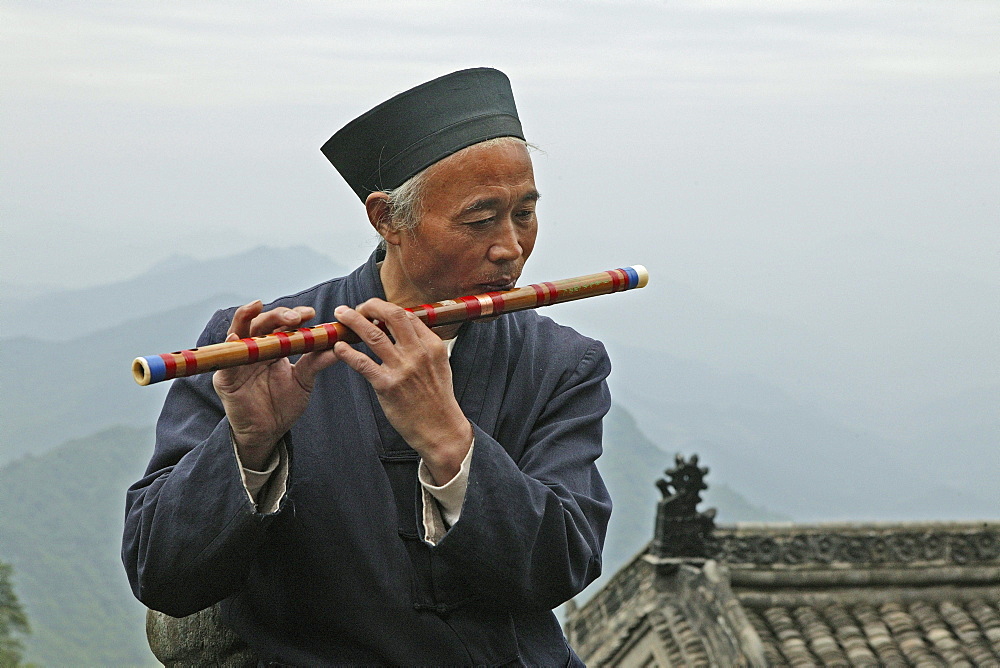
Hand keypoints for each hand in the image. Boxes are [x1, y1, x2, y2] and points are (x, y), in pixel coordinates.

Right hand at [213, 300, 340, 469]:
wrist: (269, 432)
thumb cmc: (284, 405)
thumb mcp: (304, 380)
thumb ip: (317, 361)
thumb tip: (339, 344)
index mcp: (273, 347)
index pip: (281, 324)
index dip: (294, 315)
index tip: (311, 314)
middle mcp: (255, 349)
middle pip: (262, 323)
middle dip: (278, 316)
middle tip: (296, 318)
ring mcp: (238, 361)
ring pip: (239, 332)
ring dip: (247, 318)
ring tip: (256, 307)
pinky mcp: (225, 378)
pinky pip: (225, 361)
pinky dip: (230, 348)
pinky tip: (235, 338)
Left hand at [333, 299, 472, 483]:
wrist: (440, 428)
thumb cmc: (437, 398)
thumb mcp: (440, 365)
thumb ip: (423, 346)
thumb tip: (405, 330)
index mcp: (432, 345)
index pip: (407, 315)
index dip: (386, 309)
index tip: (373, 311)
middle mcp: (418, 353)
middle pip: (392, 316)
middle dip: (370, 306)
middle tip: (356, 308)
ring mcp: (403, 369)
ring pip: (373, 335)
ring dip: (353, 321)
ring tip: (340, 315)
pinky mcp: (387, 386)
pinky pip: (363, 363)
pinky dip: (348, 352)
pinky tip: (338, 347)